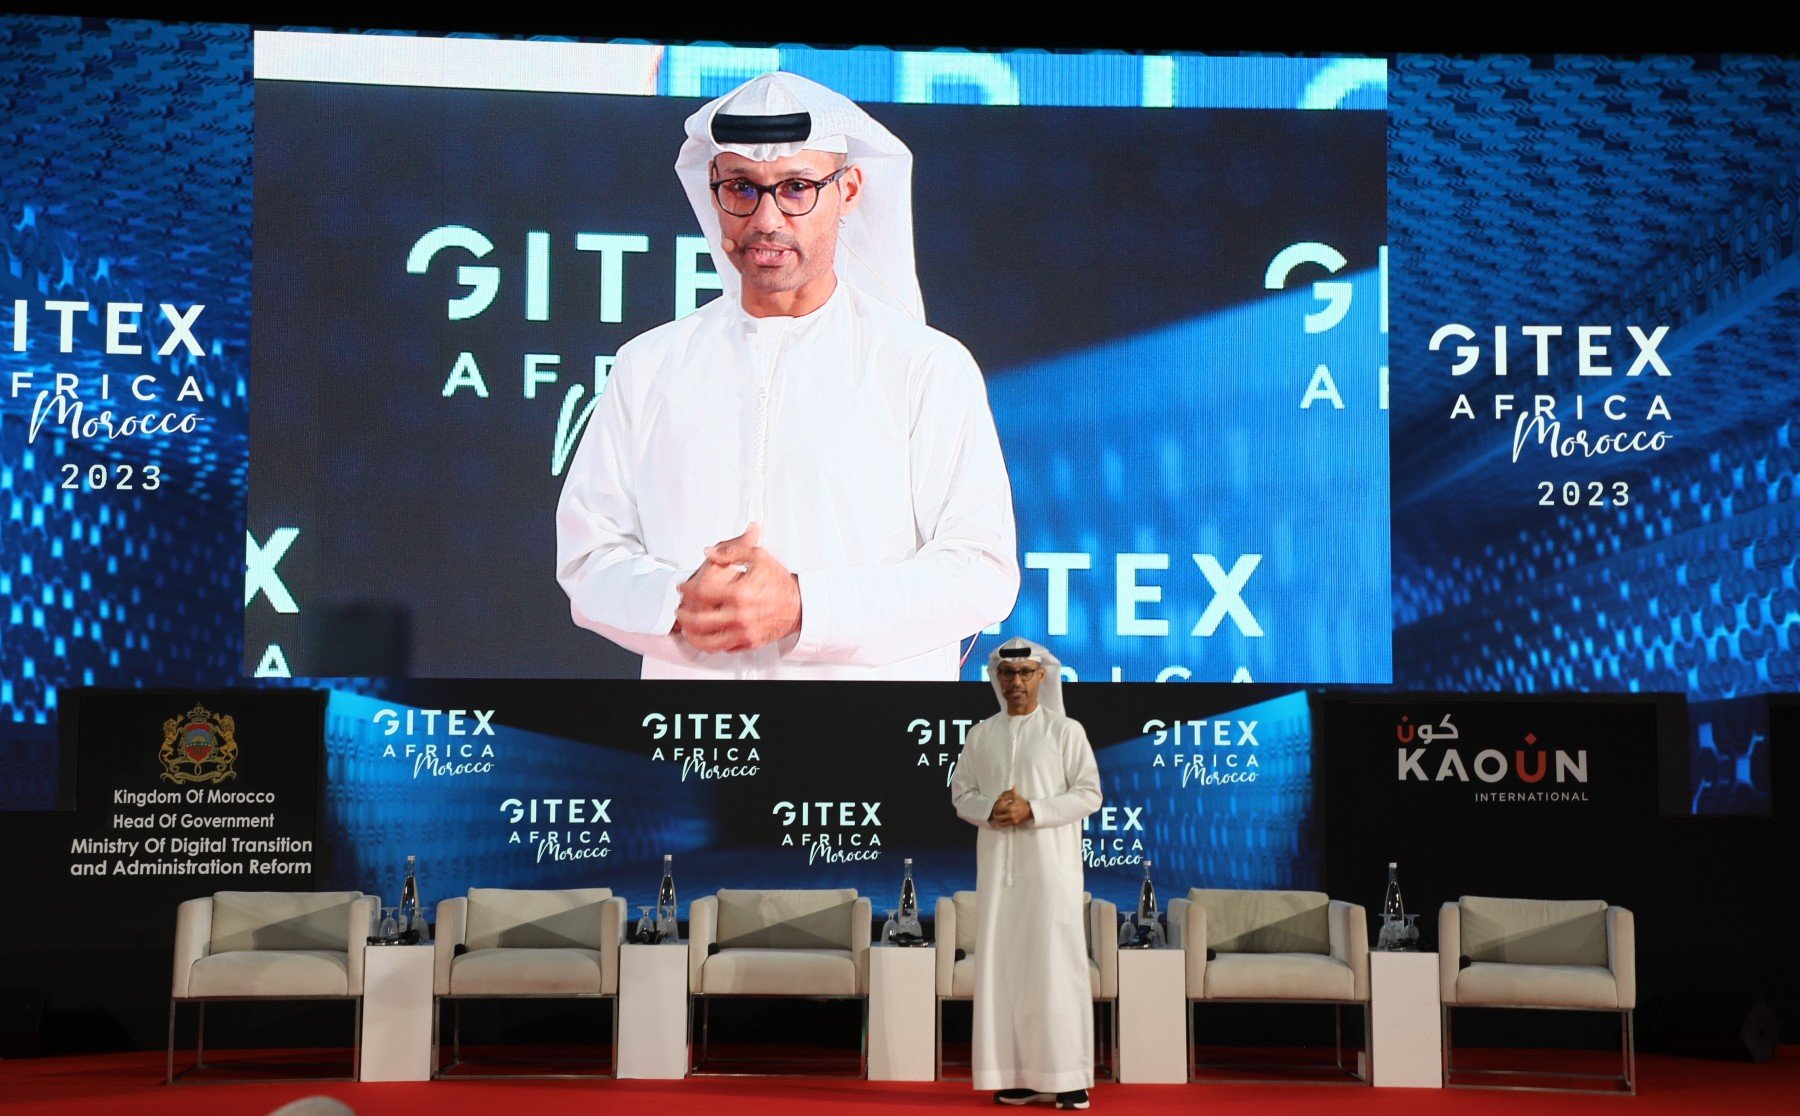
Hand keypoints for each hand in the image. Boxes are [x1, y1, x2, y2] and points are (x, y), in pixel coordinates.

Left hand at [674, 523, 802, 652]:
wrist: (800, 605)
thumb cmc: (780, 582)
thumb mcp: (758, 557)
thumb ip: (732, 551)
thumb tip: (709, 551)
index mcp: (740, 593)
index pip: (701, 593)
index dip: (686, 589)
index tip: (683, 587)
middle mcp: (740, 615)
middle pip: (699, 621)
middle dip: (683, 615)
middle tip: (680, 609)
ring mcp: (744, 632)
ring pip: (708, 641)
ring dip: (692, 634)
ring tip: (687, 627)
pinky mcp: (749, 642)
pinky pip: (724, 647)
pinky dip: (710, 643)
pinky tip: (706, 636)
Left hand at [988, 787, 1031, 826]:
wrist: (1030, 810)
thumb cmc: (1022, 802)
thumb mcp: (1015, 796)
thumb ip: (1006, 794)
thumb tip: (998, 796)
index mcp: (1010, 808)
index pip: (998, 808)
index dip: (996, 805)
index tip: (997, 804)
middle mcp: (1011, 815)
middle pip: (997, 816)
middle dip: (995, 813)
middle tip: (995, 810)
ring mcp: (1012, 820)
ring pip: (1000, 822)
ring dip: (997, 818)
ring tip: (997, 815)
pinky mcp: (1014, 823)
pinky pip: (1004, 825)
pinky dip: (1001, 822)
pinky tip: (1000, 819)